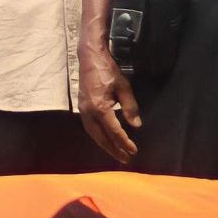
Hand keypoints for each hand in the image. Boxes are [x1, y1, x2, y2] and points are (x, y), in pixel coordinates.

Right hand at [79, 39, 141, 164]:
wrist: (90, 58)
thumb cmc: (108, 71)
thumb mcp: (124, 87)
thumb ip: (130, 107)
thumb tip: (136, 126)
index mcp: (100, 108)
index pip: (114, 131)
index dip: (124, 143)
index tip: (134, 151)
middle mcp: (89, 113)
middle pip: (102, 138)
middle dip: (114, 150)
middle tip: (125, 159)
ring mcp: (83, 111)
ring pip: (93, 135)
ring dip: (105, 146)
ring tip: (116, 153)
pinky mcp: (81, 108)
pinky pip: (89, 128)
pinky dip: (98, 137)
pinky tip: (104, 139)